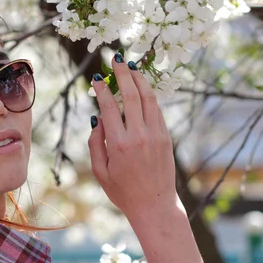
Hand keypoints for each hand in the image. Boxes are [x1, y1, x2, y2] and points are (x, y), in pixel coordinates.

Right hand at [87, 54, 180, 218]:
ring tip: (130, 66)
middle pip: (131, 95)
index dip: (102, 89)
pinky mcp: (166, 137)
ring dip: (139, 79)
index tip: (96, 78)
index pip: (110, 107)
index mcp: (119, 144)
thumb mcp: (100, 171)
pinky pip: (157, 110)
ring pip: (148, 98)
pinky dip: (148, 95)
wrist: (155, 205)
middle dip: (122, 74)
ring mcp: (156, 135)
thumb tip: (97, 118)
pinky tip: (141, 87)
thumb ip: (96, 143)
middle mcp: (139, 135)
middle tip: (115, 58)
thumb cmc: (122, 191)